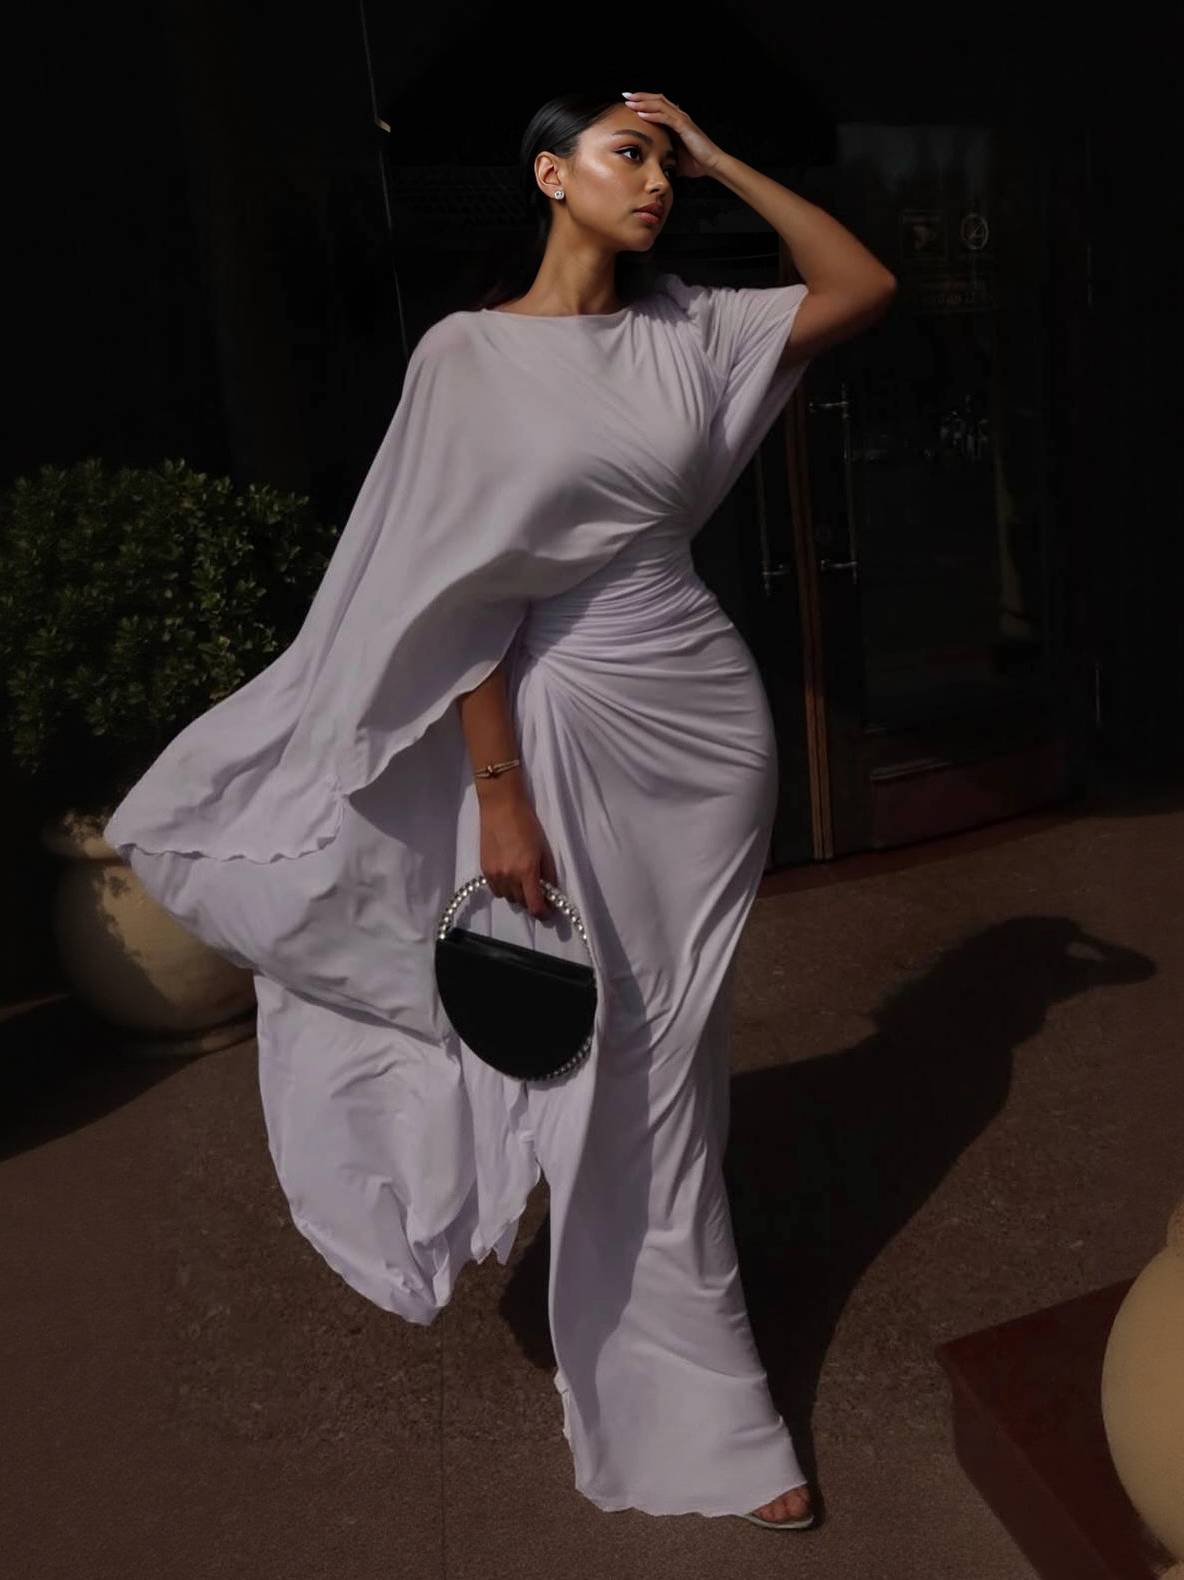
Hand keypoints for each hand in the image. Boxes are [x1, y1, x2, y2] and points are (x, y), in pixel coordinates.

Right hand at [479, 797, 558, 917]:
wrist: (501, 808)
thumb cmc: (527, 824)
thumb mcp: (544, 849)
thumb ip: (548, 873)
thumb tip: (550, 891)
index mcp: (527, 871)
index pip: (534, 906)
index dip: (543, 913)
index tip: (548, 912)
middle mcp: (509, 877)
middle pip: (521, 903)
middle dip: (531, 902)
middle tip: (538, 892)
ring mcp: (494, 875)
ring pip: (508, 898)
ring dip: (517, 895)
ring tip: (523, 883)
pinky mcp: (484, 870)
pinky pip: (496, 890)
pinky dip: (505, 889)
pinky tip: (509, 877)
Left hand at [621, 92, 725, 177]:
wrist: (710, 164)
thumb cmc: (694, 162)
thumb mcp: (673, 157)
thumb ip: (662, 154)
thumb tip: (650, 164)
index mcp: (675, 121)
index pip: (657, 105)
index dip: (643, 101)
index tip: (628, 101)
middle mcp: (678, 116)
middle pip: (657, 99)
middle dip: (640, 96)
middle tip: (625, 95)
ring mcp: (682, 119)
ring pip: (660, 105)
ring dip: (643, 103)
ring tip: (630, 102)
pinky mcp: (684, 126)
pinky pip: (666, 117)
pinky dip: (653, 115)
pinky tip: (641, 114)